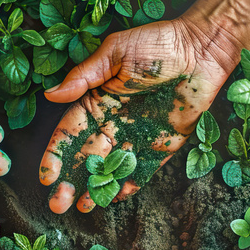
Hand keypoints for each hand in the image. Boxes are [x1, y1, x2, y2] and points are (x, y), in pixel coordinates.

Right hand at [41, 19, 238, 212]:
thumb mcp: (115, 52)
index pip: (69, 133)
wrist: (202, 49)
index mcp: (96, 100)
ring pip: (112, 167)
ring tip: (85, 206)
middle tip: (60, 202)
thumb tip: (51, 95)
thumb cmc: (157, 43)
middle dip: (72, 180)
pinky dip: (131, 183)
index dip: (57, 155)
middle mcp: (113, 122)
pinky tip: (117, 196)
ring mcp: (137, 135)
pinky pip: (144, 169)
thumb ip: (84, 76)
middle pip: (87, 156)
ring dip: (98, 187)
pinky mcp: (162, 144)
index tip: (47, 175)